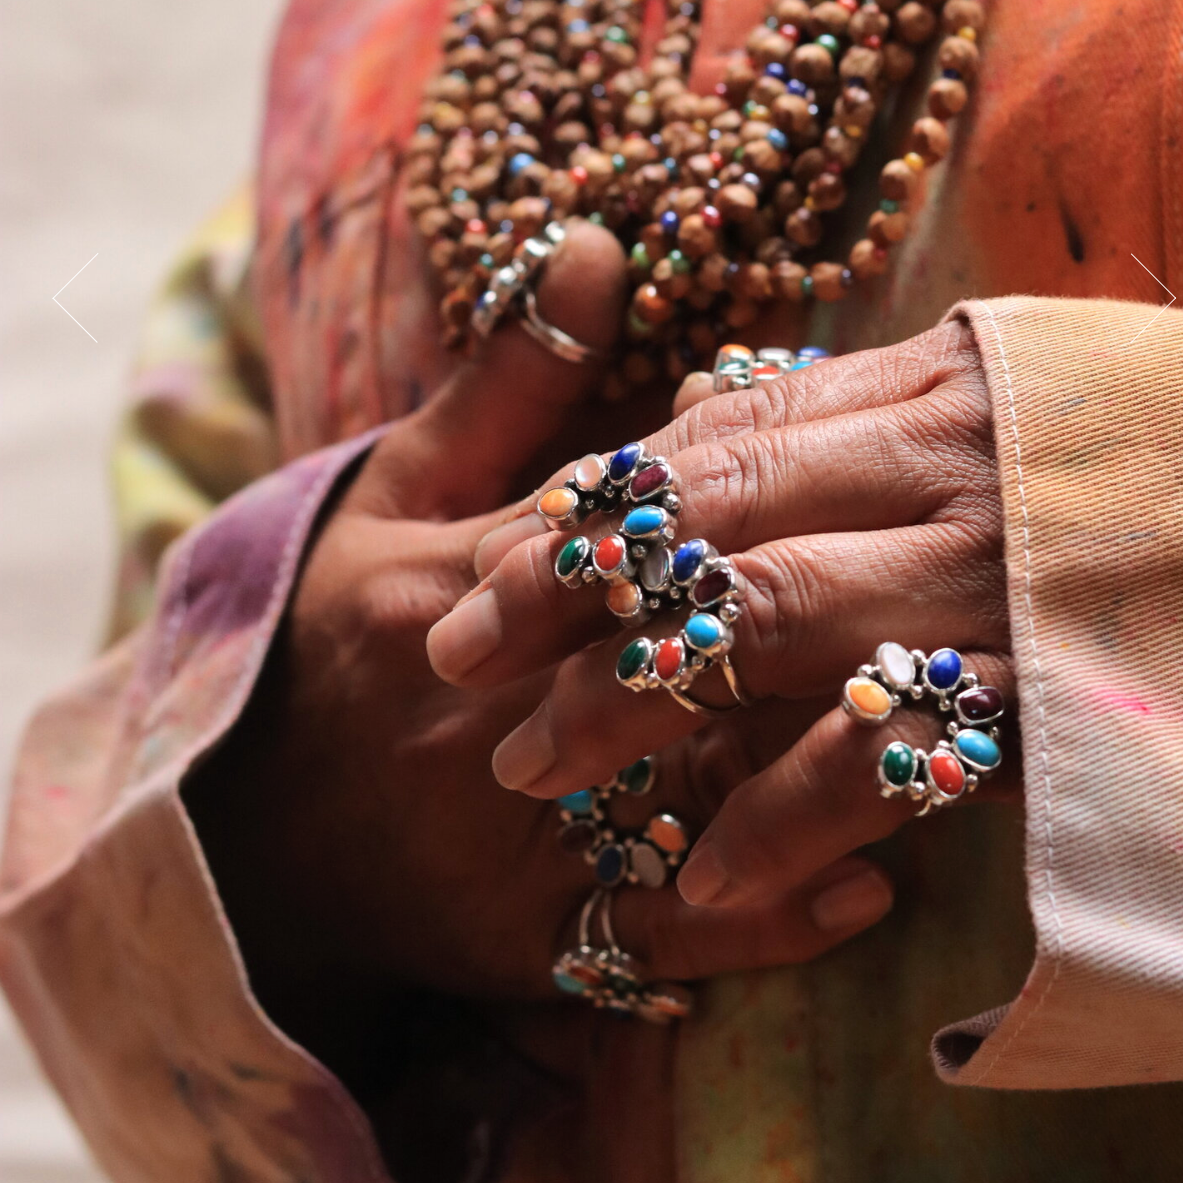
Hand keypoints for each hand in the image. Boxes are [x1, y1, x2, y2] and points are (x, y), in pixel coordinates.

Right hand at [186, 224, 893, 1182]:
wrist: (247, 834)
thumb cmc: (336, 645)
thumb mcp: (395, 496)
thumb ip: (506, 383)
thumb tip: (596, 244)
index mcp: (459, 587)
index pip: (618, 536)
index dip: (731, 509)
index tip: (847, 473)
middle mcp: (496, 710)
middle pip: (673, 664)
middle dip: (797, 635)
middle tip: (929, 601)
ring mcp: (517, 835)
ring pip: (691, 800)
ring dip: (814, 778)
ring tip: (936, 739)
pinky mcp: (531, 939)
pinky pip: (663, 938)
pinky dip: (767, 917)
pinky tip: (870, 889)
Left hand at [427, 320, 1012, 914]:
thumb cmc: (1047, 493)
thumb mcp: (942, 407)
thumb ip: (795, 406)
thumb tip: (645, 339)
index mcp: (913, 389)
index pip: (721, 435)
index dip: (594, 500)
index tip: (485, 562)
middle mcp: (943, 468)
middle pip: (722, 511)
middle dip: (573, 586)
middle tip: (455, 657)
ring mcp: (992, 582)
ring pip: (779, 617)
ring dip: (635, 692)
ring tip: (528, 766)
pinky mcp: (1038, 706)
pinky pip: (885, 757)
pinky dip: (787, 813)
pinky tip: (705, 870)